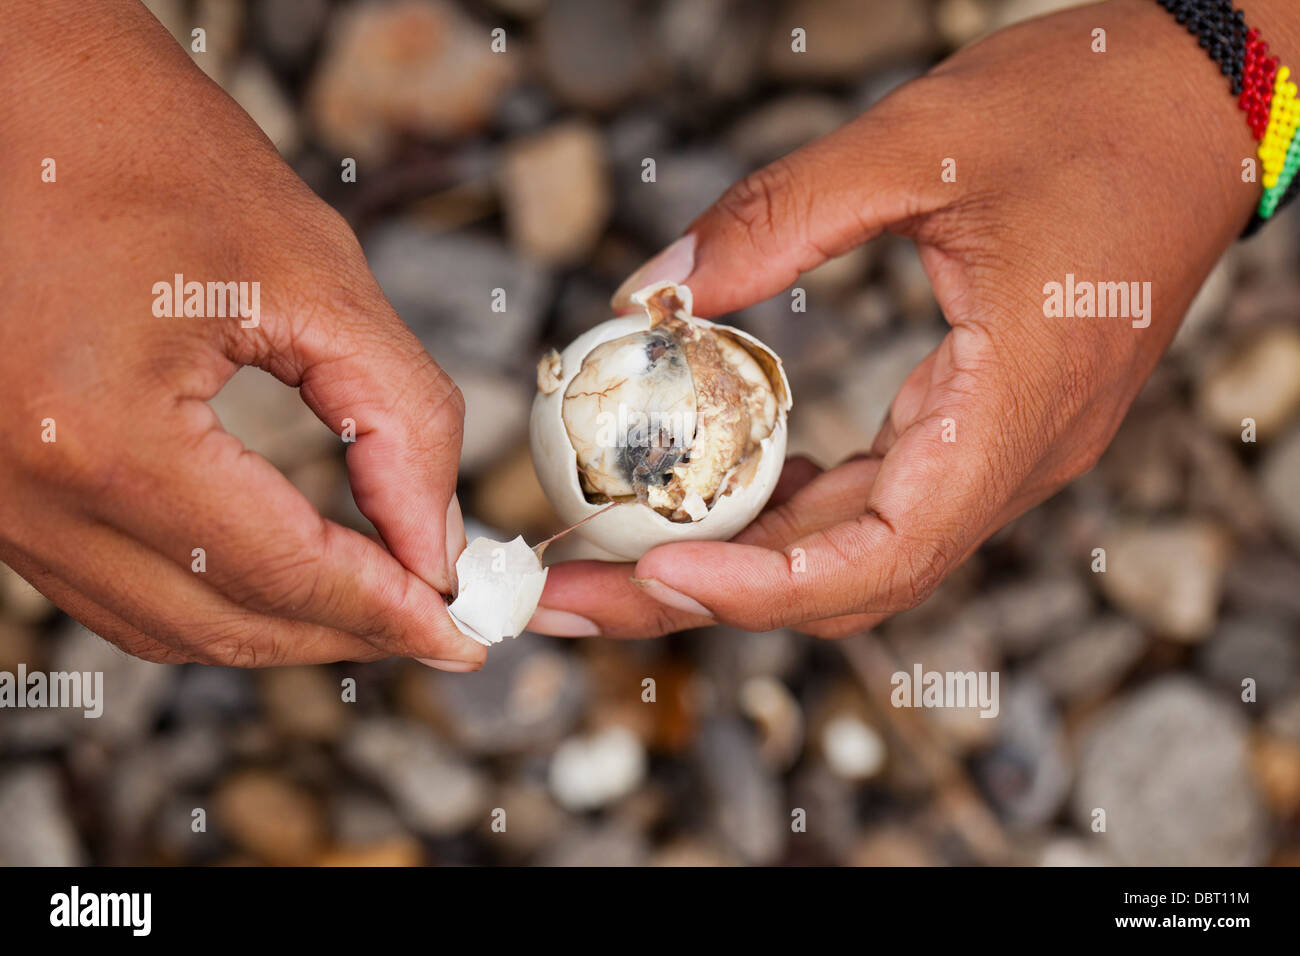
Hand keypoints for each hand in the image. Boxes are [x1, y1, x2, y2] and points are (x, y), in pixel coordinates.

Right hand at [0, 1, 483, 668]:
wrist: (22, 103)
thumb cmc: (156, 157)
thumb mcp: (313, 275)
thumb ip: (399, 420)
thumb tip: (437, 545)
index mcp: (99, 432)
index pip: (278, 571)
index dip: (387, 612)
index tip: (465, 628)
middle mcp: (26, 490)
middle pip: (221, 623)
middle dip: (346, 632)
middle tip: (439, 626)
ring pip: (164, 626)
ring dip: (280, 629)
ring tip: (377, 607)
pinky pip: (114, 590)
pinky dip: (211, 600)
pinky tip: (283, 578)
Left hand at [530, 0, 1279, 638]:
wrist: (1201, 106)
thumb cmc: (1089, 113)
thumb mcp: (920, 143)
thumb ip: (779, 216)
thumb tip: (653, 291)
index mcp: (1013, 411)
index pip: (884, 557)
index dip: (762, 588)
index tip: (653, 574)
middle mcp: (1009, 460)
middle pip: (844, 579)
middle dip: (703, 596)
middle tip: (573, 591)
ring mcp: (997, 452)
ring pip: (852, 551)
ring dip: (732, 564)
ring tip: (610, 558)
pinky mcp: (979, 427)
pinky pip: (873, 500)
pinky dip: (785, 510)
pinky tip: (706, 491)